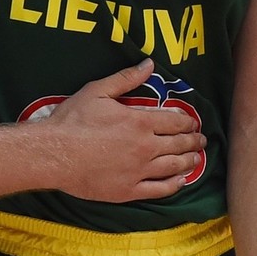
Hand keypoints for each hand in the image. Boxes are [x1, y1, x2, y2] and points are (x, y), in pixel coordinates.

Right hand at [43, 59, 205, 202]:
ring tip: (196, 158)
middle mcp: (145, 147)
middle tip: (201, 140)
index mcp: (140, 122)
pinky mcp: (128, 191)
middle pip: (178, 144)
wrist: (54, 155)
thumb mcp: (99, 91)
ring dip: (189, 161)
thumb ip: (127, 78)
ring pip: (174, 167)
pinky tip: (180, 181)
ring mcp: (138, 171)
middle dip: (193, 141)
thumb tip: (149, 64)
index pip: (175, 121)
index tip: (193, 122)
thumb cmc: (73, 121)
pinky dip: (173, 185)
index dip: (188, 121)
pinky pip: (158, 190)